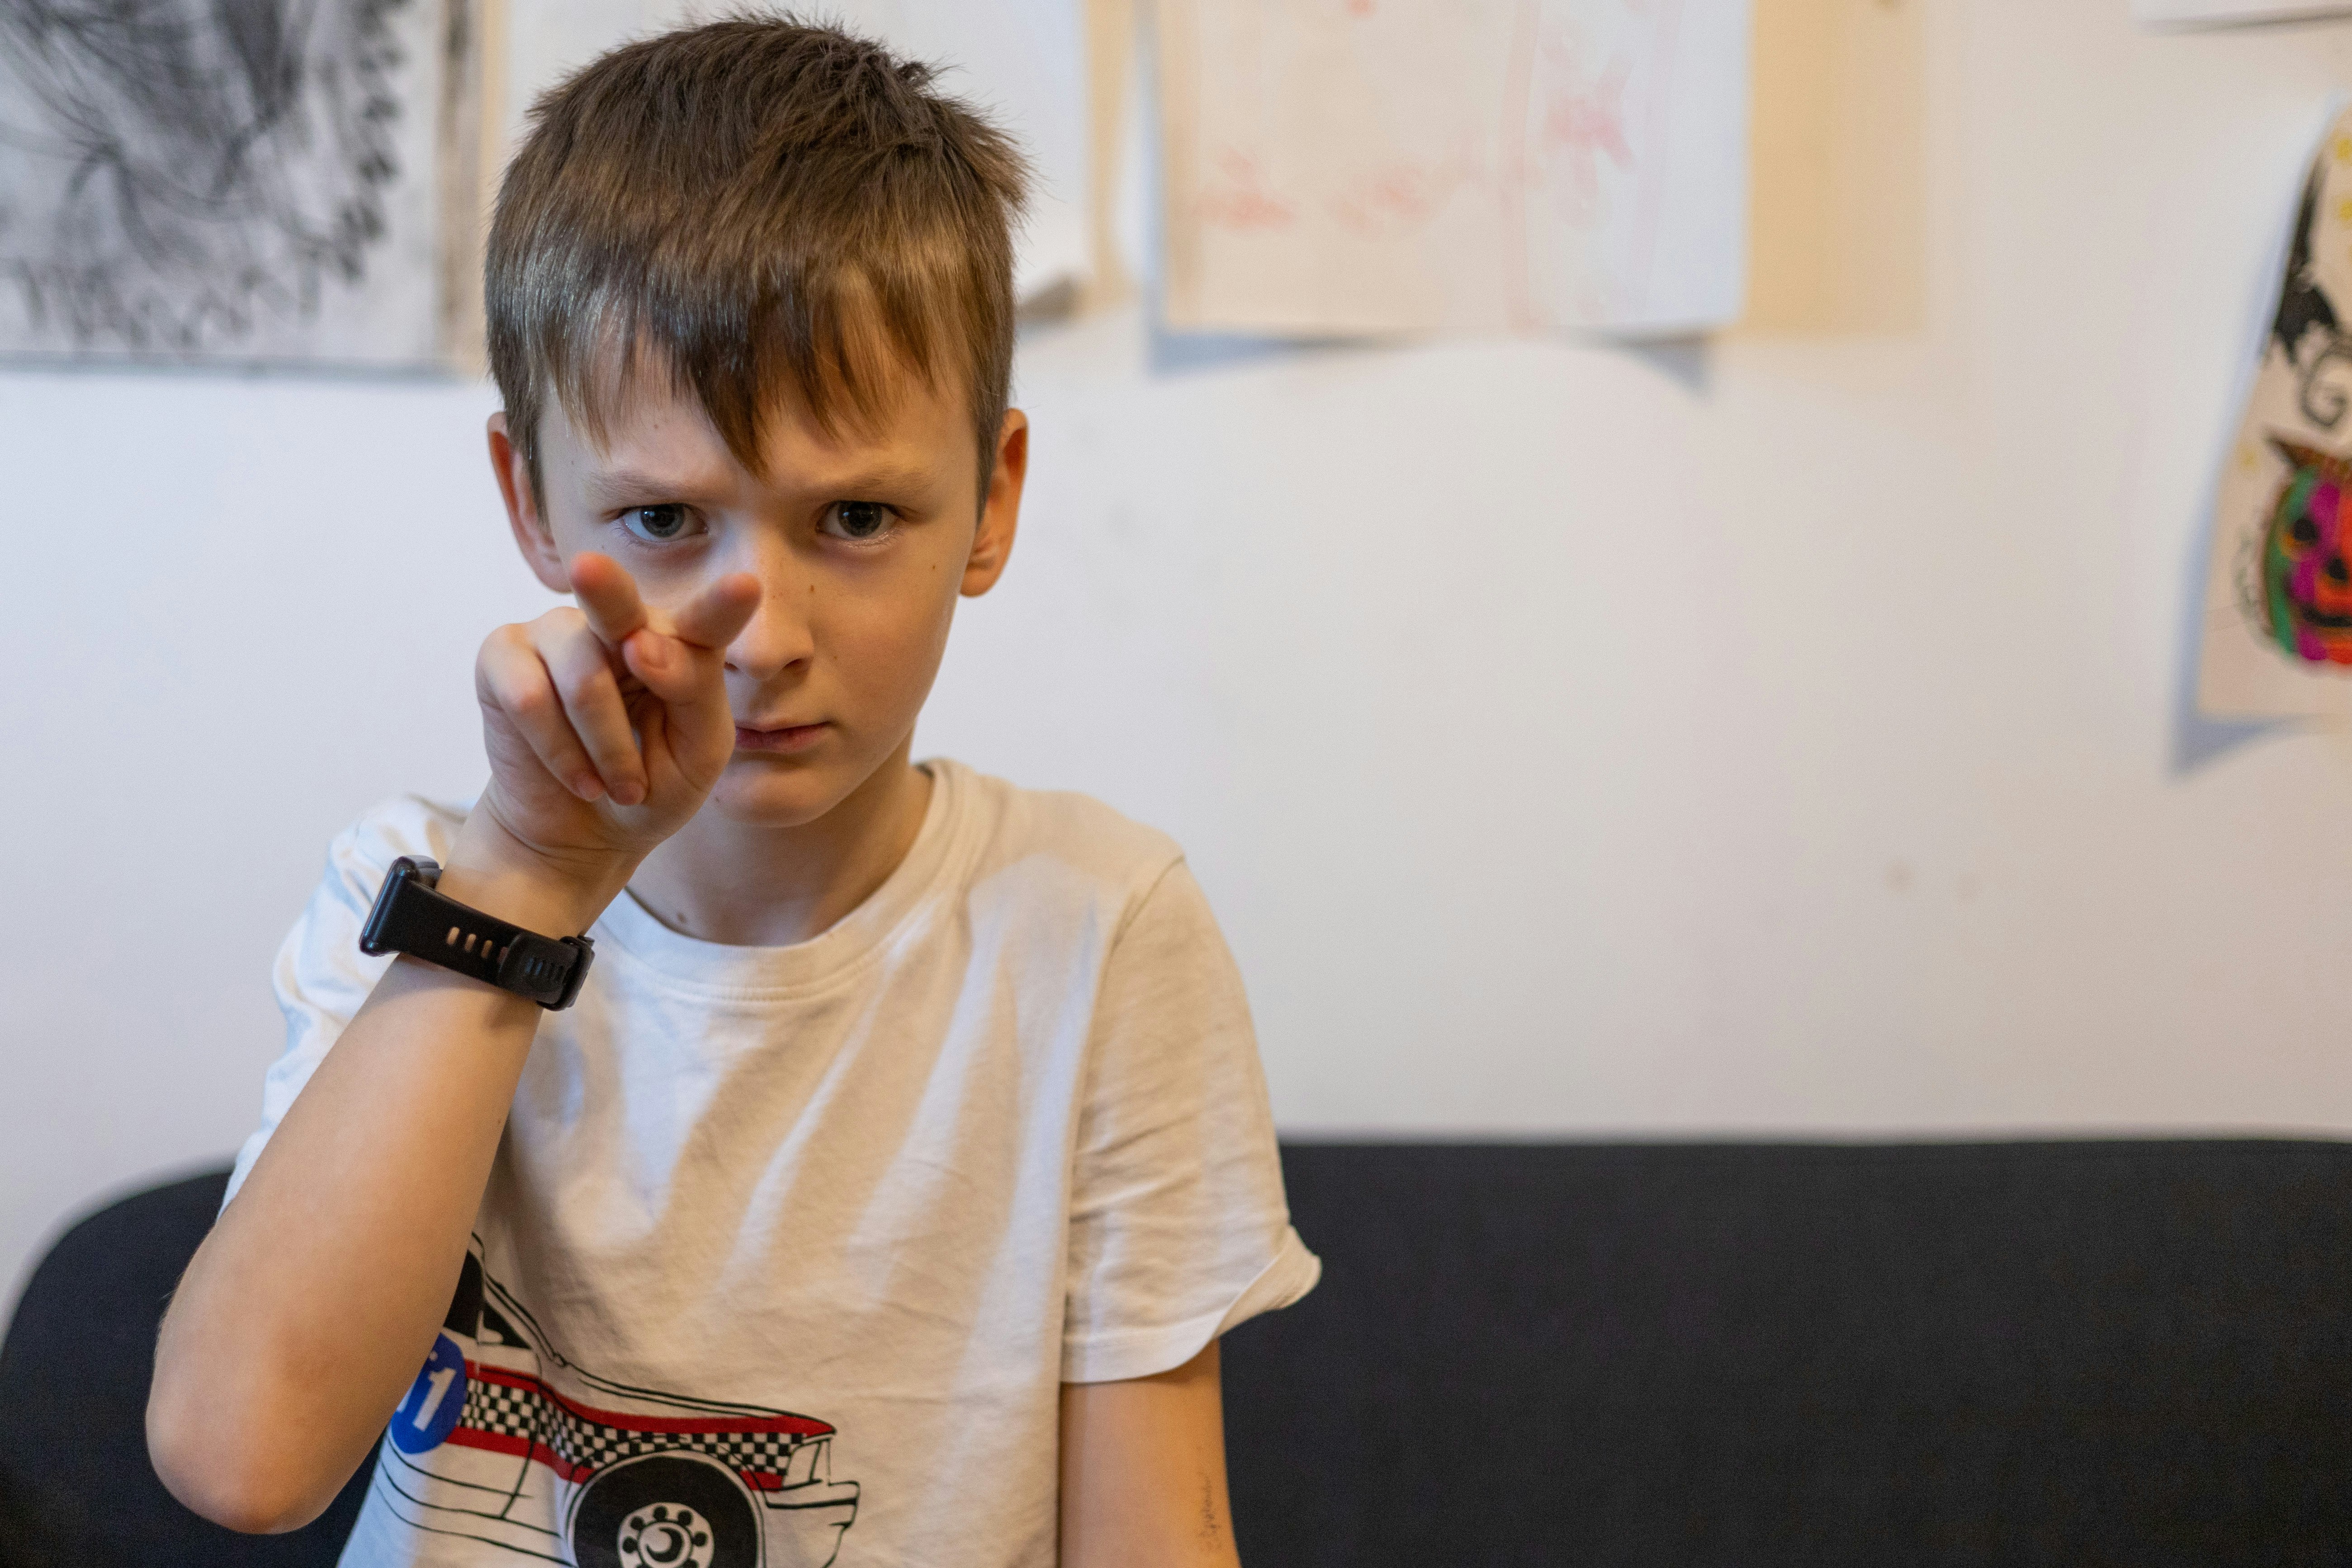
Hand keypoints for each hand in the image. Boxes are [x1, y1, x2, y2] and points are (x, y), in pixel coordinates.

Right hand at [462, 552, 759, 903]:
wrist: (584, 834)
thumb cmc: (652, 785)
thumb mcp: (697, 752)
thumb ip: (692, 691)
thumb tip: (639, 644)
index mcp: (678, 641)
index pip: (706, 621)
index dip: (720, 607)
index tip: (745, 588)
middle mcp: (617, 624)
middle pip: (617, 606)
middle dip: (606, 592)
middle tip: (588, 569)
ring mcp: (556, 632)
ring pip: (583, 681)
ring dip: (607, 751)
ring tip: (620, 785)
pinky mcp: (503, 655)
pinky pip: (529, 700)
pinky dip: (560, 754)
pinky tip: (579, 779)